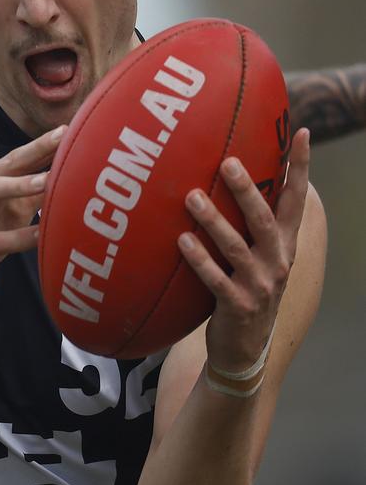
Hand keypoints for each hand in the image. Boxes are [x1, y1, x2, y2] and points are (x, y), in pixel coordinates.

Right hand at [0, 125, 65, 305]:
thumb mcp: (17, 209)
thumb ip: (39, 192)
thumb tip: (74, 173)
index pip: (22, 156)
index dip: (46, 141)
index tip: (72, 126)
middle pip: (7, 164)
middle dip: (34, 149)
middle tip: (62, 138)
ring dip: (18, 185)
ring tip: (46, 181)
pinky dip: (19, 238)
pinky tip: (42, 235)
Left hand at [176, 128, 309, 374]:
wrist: (245, 351)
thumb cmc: (246, 291)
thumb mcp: (260, 259)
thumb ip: (254, 224)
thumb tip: (235, 177)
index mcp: (285, 246)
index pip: (297, 201)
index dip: (301, 168)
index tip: (303, 134)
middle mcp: (277, 263)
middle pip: (265, 220)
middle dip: (248, 190)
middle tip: (228, 162)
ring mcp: (259, 286)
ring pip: (236, 247)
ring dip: (213, 221)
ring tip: (191, 197)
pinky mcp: (237, 306)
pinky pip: (215, 279)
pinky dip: (199, 260)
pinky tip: (181, 241)